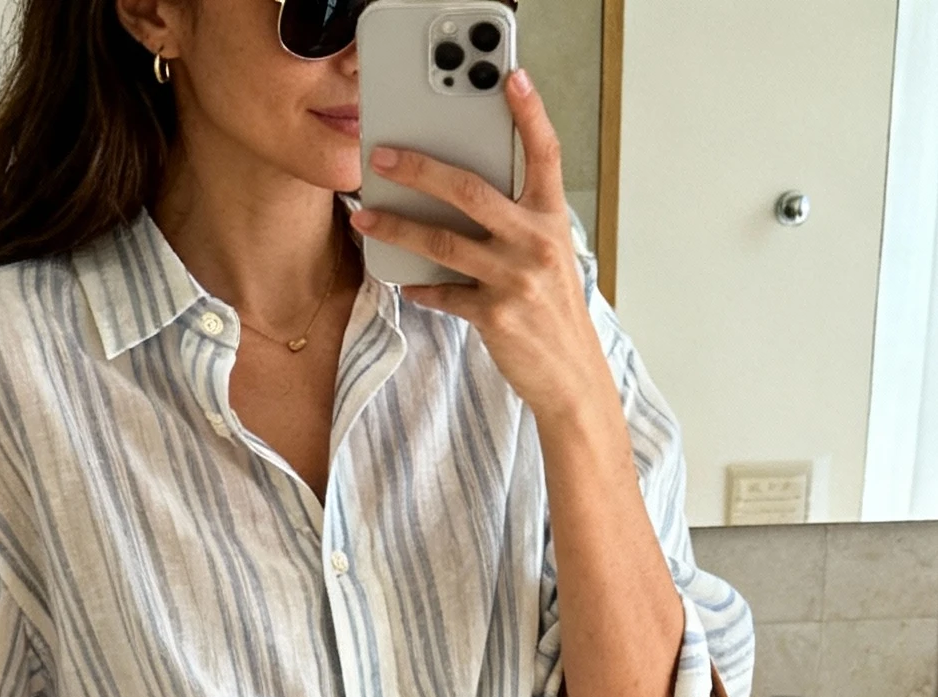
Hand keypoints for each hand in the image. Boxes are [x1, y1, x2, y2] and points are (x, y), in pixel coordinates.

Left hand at [348, 69, 611, 435]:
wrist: (571, 377)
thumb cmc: (554, 313)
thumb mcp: (548, 257)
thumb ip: (517, 223)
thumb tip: (464, 199)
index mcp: (551, 220)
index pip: (544, 154)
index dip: (530, 114)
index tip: (511, 79)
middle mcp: (535, 243)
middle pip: (469, 191)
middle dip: (420, 169)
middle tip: (384, 157)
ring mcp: (515, 279)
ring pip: (443, 242)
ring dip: (397, 227)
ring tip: (365, 215)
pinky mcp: (495, 316)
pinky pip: (444, 293)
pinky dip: (420, 286)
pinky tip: (403, 280)